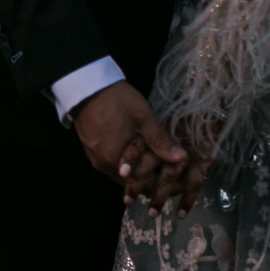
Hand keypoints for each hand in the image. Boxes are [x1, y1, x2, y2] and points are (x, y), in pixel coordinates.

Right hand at [72, 81, 184, 196]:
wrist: (87, 86)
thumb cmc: (118, 100)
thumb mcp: (143, 118)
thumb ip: (161, 142)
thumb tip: (182, 158)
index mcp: (118, 160)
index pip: (144, 184)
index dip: (160, 182)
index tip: (173, 175)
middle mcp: (105, 165)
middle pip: (132, 182)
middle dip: (149, 178)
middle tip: (165, 167)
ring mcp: (96, 159)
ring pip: (122, 175)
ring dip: (137, 170)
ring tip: (151, 158)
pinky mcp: (91, 152)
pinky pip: (112, 166)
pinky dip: (125, 163)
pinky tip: (134, 152)